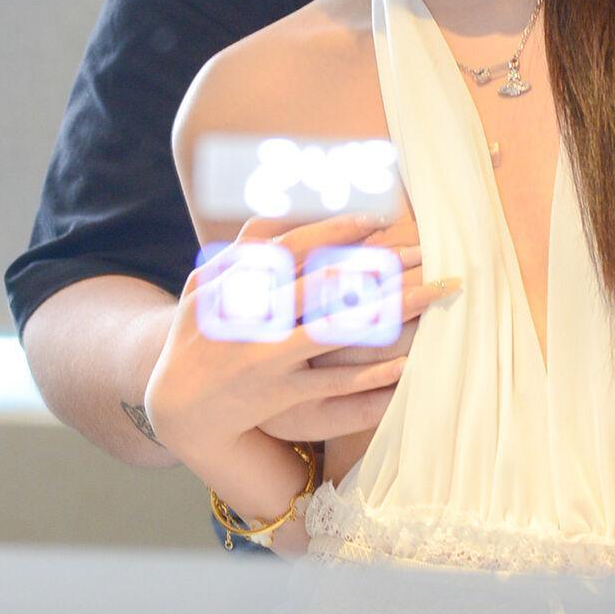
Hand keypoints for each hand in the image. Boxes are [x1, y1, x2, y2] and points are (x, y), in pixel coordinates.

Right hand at [143, 208, 454, 470]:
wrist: (176, 406)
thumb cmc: (198, 337)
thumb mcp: (206, 284)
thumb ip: (244, 247)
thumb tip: (282, 207)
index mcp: (239, 284)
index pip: (297, 247)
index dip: (341, 230)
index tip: (382, 220)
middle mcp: (256, 317)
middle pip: (331, 281)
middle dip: (386, 264)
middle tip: (430, 250)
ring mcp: (269, 357)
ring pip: (341, 327)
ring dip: (395, 309)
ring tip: (438, 292)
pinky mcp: (281, 396)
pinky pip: (334, 382)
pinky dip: (371, 372)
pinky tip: (409, 360)